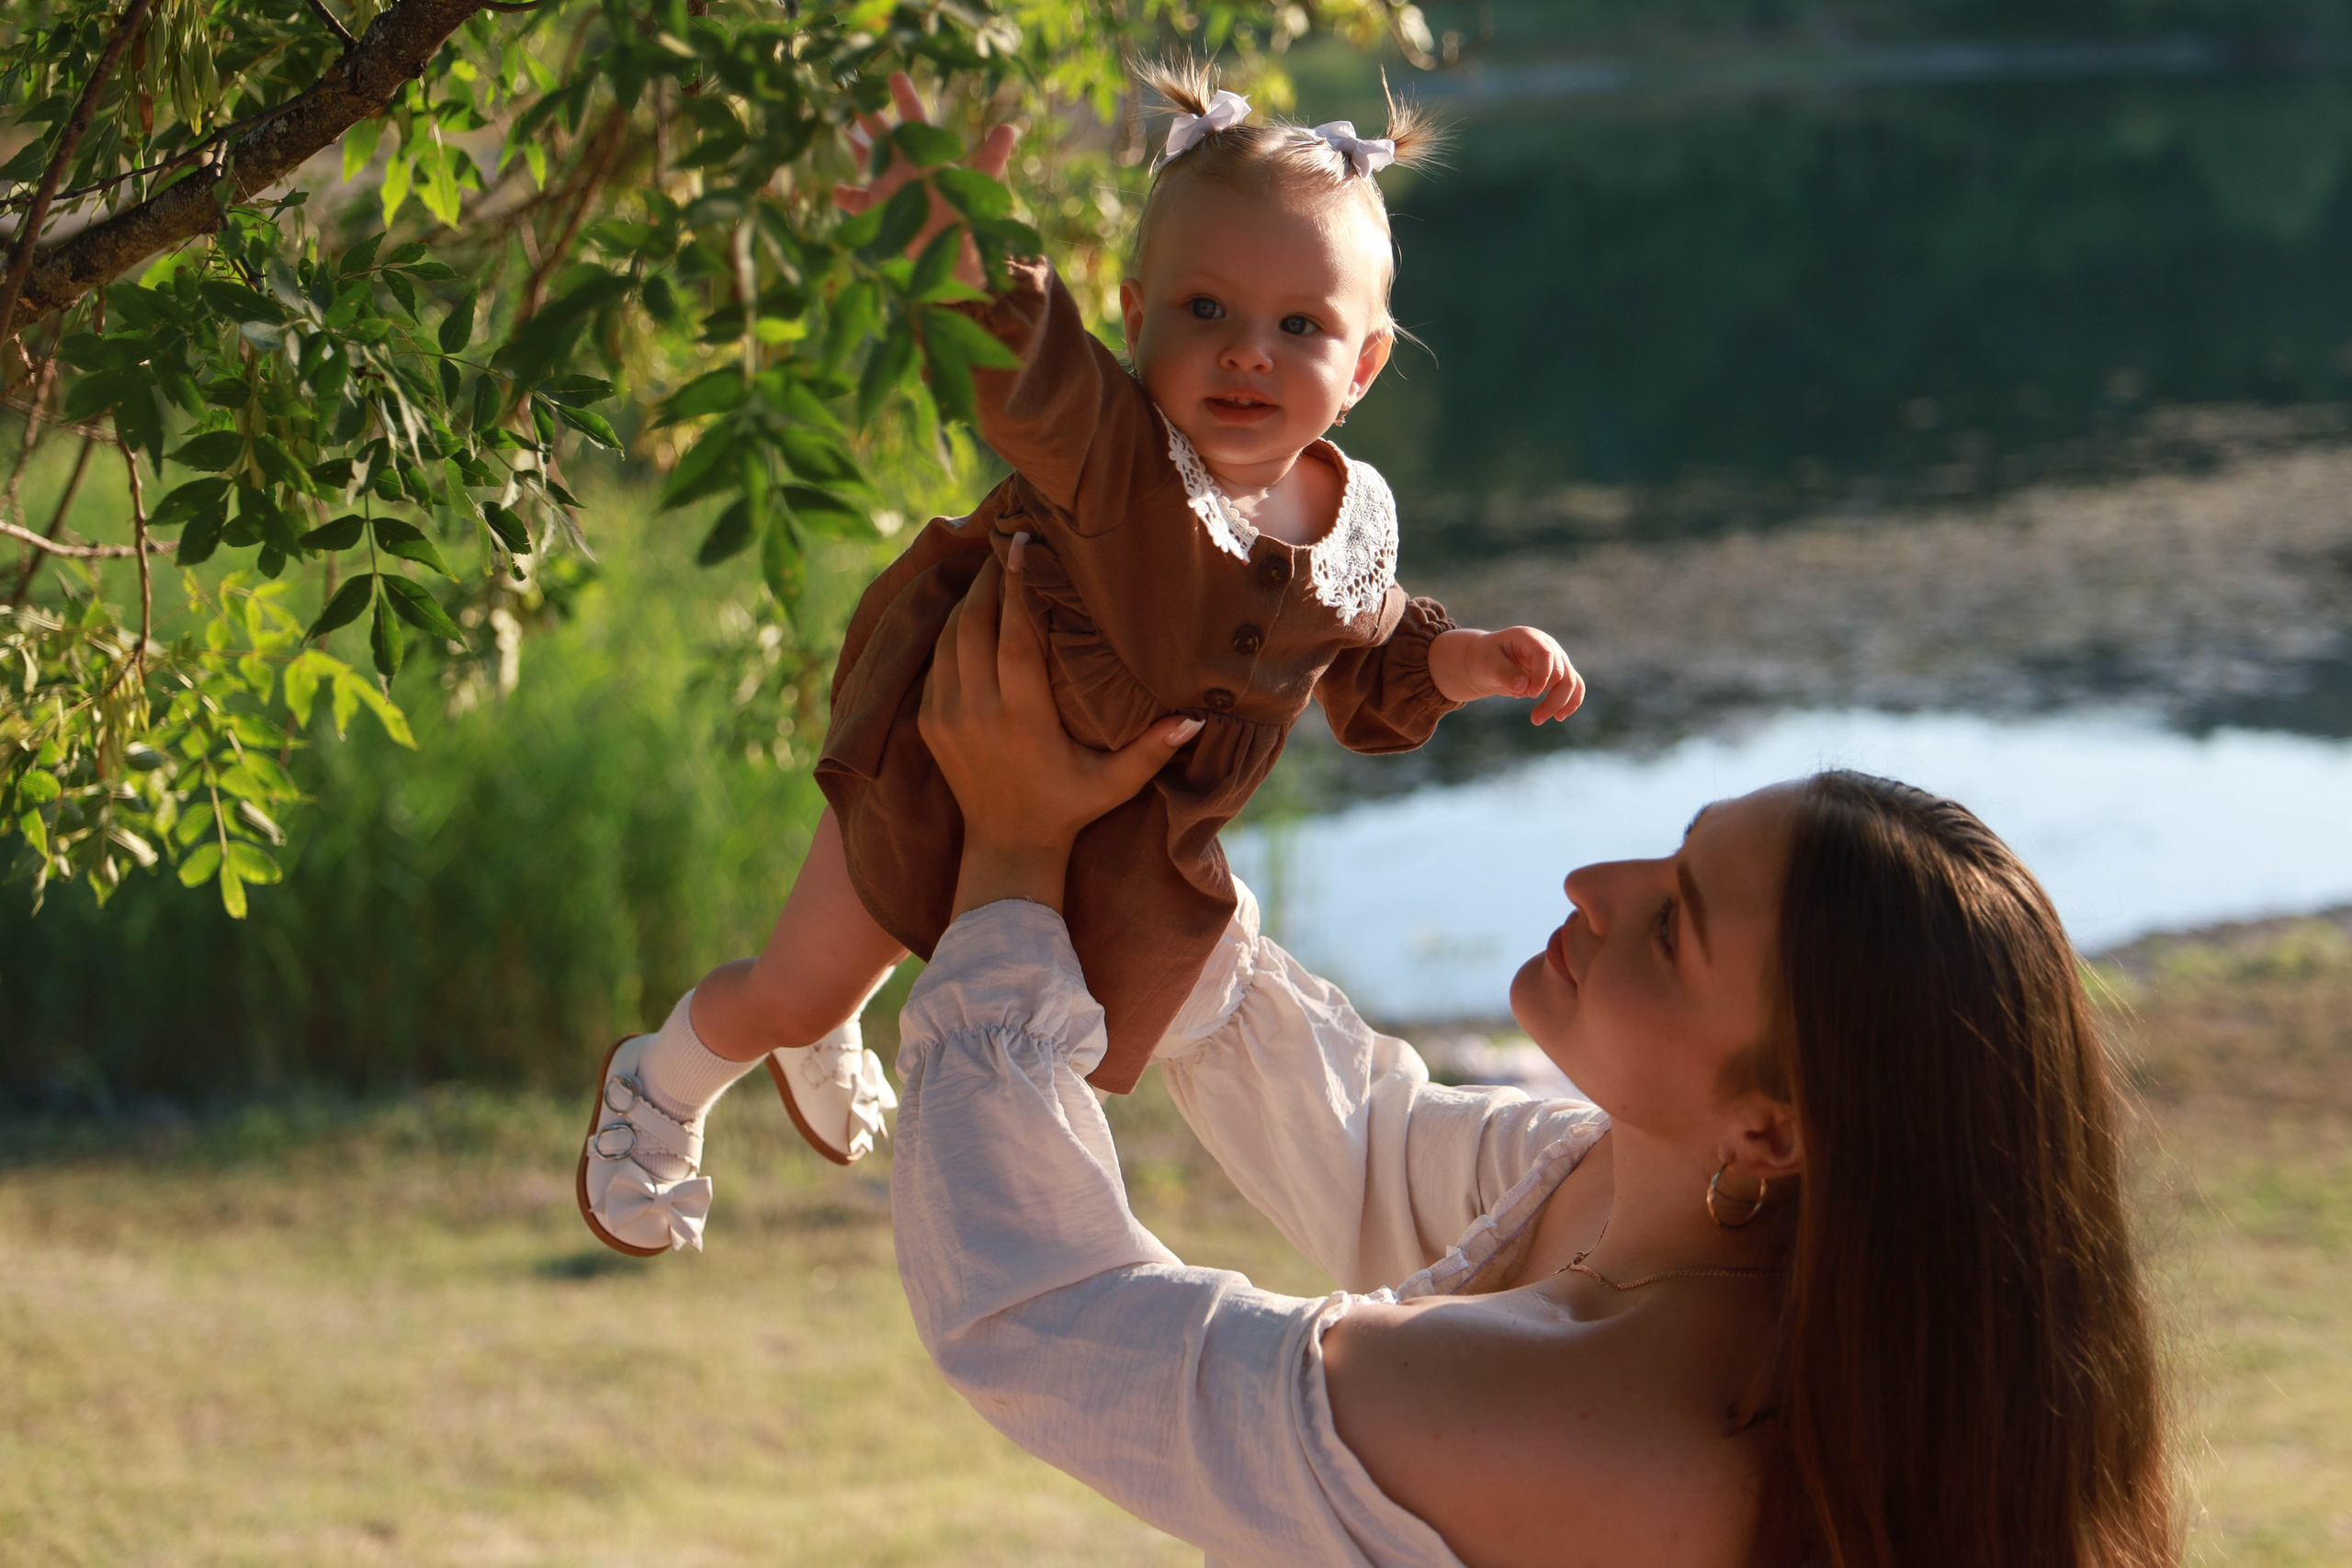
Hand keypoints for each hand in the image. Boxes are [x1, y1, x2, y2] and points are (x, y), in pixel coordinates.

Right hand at [834, 71, 1018, 292]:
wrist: (953, 254)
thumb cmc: (967, 218)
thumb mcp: (980, 185)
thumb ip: (991, 157)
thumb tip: (1010, 128)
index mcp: (927, 155)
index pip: (915, 119)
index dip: (905, 97)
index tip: (895, 75)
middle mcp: (904, 166)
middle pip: (884, 133)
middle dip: (868, 112)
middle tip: (852, 88)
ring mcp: (888, 187)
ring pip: (865, 159)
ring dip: (852, 143)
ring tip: (835, 125)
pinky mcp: (876, 211)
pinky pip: (856, 202)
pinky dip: (846, 196)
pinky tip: (838, 190)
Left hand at [920, 557, 1202, 917]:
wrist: (1006, 848)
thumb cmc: (1068, 808)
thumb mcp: (1115, 783)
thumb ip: (1153, 749)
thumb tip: (1197, 716)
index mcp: (1022, 719)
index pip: (1014, 637)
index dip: (1018, 587)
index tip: (1022, 543)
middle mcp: (977, 711)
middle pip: (975, 623)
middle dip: (991, 579)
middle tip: (1010, 544)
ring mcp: (946, 715)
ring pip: (950, 636)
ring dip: (970, 600)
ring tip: (994, 571)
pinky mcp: (929, 721)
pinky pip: (937, 659)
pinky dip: (953, 629)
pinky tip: (974, 612)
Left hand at [1427, 626, 1585, 723]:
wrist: (1488, 661)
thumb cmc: (1485, 658)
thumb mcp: (1487, 663)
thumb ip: (1504, 673)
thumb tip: (1524, 687)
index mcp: (1529, 637)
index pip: (1545, 654)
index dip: (1542, 675)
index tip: (1532, 695)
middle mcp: (1547, 646)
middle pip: (1561, 673)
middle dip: (1550, 698)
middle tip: (1534, 719)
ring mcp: (1556, 659)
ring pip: (1570, 682)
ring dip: (1559, 704)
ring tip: (1538, 720)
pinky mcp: (1559, 673)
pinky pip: (1575, 686)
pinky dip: (1571, 702)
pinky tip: (1560, 717)